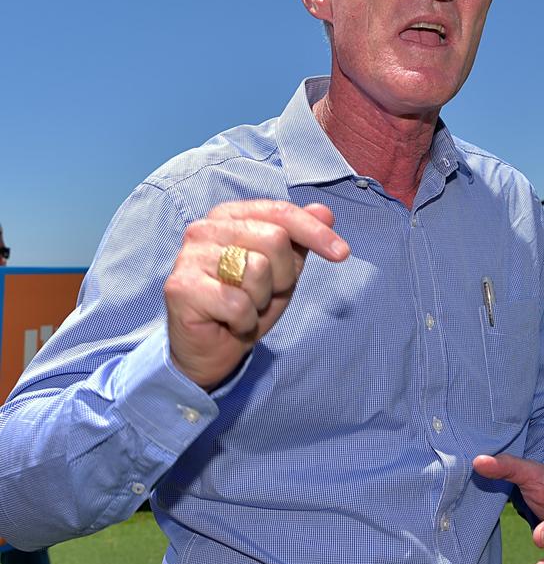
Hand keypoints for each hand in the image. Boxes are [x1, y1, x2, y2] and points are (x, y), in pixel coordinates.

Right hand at [164, 200, 349, 390]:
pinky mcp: (181, 287)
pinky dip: (244, 320)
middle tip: (265, 295)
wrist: (210, 352)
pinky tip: (230, 322)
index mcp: (229, 216)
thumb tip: (324, 211)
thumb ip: (299, 241)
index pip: (280, 212)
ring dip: (261, 300)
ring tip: (245, 307)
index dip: (315, 232)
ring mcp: (190, 256)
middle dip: (283, 276)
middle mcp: (205, 228)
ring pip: (257, 269)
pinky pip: (237, 303)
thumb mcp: (282, 273)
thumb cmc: (245, 307)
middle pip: (274, 239)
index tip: (342, 253)